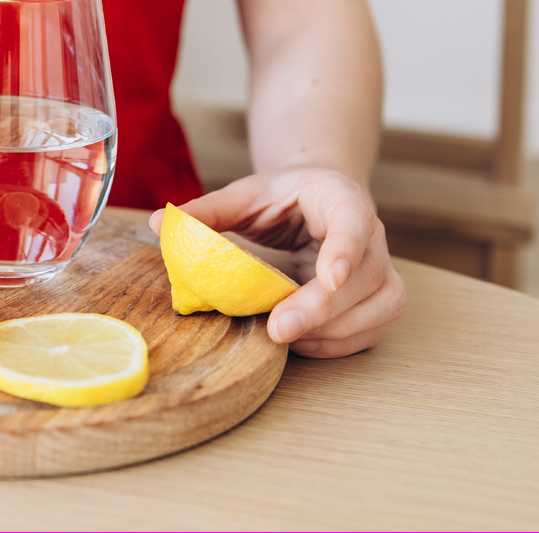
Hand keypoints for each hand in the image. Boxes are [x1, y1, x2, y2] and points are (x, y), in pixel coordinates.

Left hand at [149, 168, 405, 357]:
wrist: (314, 198)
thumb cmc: (280, 197)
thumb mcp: (244, 195)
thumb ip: (207, 210)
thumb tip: (158, 224)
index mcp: (340, 196)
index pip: (354, 220)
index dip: (345, 250)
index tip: (328, 278)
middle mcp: (371, 232)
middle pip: (365, 274)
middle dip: (322, 307)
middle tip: (278, 329)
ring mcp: (380, 267)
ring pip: (380, 305)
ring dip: (333, 329)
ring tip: (285, 335)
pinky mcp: (378, 296)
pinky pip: (372, 329)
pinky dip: (339, 343)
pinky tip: (302, 343)